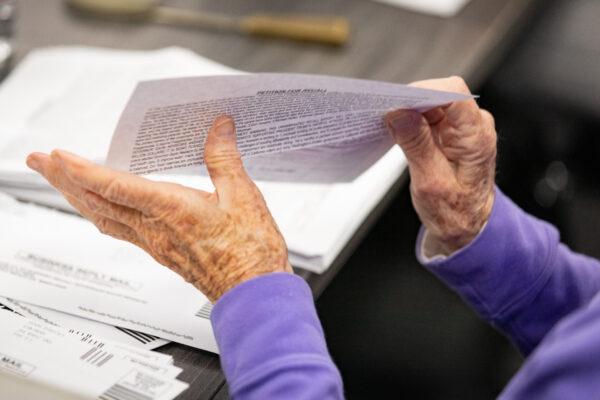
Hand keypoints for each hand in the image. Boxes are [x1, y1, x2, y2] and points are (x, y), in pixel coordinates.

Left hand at [26, 116, 291, 301]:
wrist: (253, 293)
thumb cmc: (250, 252)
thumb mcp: (243, 196)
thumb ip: (224, 158)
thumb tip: (218, 129)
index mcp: (171, 211)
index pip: (114, 186)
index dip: (82, 169)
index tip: (57, 154)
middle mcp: (155, 229)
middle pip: (97, 203)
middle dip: (63, 180)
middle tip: (39, 162)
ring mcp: (155, 244)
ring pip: (104, 218)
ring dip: (77, 198)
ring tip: (61, 182)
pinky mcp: (162, 252)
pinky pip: (119, 230)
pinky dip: (101, 213)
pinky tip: (102, 210)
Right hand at [386, 77, 496, 254]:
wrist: (466, 227)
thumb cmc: (453, 212)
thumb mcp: (429, 181)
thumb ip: (416, 144)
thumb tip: (398, 113)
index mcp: (476, 137)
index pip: (453, 93)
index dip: (422, 91)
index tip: (395, 104)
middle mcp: (474, 126)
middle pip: (440, 94)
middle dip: (411, 102)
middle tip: (387, 119)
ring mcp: (464, 128)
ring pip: (432, 103)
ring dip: (410, 112)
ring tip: (391, 129)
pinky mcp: (452, 133)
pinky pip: (430, 115)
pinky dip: (412, 121)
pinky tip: (399, 133)